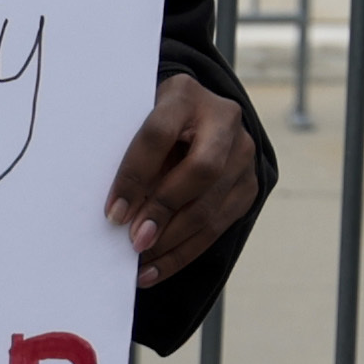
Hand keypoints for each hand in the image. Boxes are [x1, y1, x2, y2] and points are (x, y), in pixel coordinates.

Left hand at [107, 73, 265, 283]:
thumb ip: (133, 160)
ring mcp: (244, 152)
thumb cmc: (153, 128)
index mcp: (186, 95)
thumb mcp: (138, 125)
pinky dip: (185, 252)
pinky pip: (219, 225)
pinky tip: (157, 268)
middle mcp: (224, 119)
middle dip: (164, 210)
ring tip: (141, 263)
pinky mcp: (249, 184)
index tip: (113, 212)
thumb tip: (119, 216)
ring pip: (212, 204)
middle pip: (201, 169)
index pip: (159, 134)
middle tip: (135, 241)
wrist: (196, 119)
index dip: (135, 174)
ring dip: (173, 240)